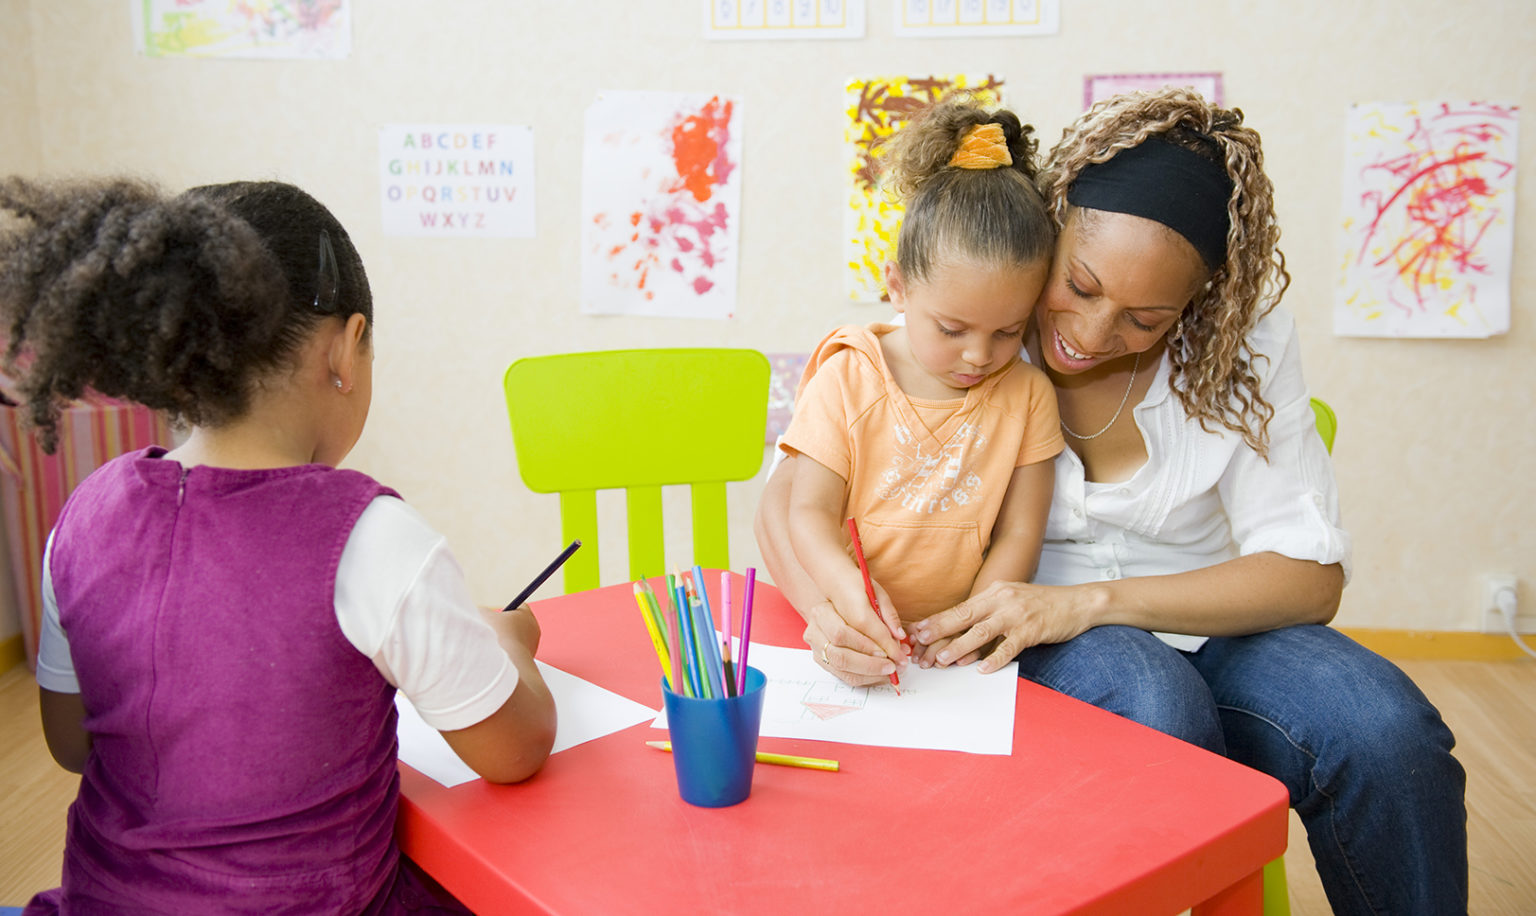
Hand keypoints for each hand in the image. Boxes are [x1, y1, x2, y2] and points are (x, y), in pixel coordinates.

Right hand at [484, 605, 541, 657]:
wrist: (512, 658)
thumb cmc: (500, 634)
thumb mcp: (487, 617)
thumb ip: (484, 611)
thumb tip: (481, 612)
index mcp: (526, 614)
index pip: (520, 606)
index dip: (509, 609)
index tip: (499, 615)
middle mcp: (534, 626)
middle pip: (521, 622)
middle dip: (509, 625)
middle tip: (496, 629)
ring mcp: (534, 640)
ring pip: (520, 636)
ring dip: (509, 639)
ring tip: (499, 644)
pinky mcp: (532, 653)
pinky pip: (520, 649)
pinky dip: (512, 650)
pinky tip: (504, 654)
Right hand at [802, 573, 907, 685]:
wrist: (829, 604)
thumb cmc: (853, 598)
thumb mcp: (873, 594)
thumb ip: (887, 613)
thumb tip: (899, 635)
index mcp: (830, 601)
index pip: (858, 622)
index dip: (881, 640)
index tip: (898, 651)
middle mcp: (818, 622)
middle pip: (842, 645)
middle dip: (871, 660)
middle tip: (892, 664)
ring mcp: (815, 642)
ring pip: (840, 663)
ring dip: (869, 671)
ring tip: (889, 671)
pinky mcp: (818, 657)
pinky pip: (841, 674)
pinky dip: (863, 677)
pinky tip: (879, 675)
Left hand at [909, 580, 1093, 673]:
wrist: (1077, 602)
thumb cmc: (1040, 606)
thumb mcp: (1009, 603)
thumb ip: (986, 617)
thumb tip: (959, 638)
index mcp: (992, 593)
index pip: (958, 609)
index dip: (936, 621)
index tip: (916, 633)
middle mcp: (1001, 600)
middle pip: (963, 616)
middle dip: (939, 631)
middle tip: (919, 645)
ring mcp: (1017, 614)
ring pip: (982, 631)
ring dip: (960, 646)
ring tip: (942, 660)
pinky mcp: (1033, 629)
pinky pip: (1010, 645)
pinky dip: (996, 658)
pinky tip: (983, 669)